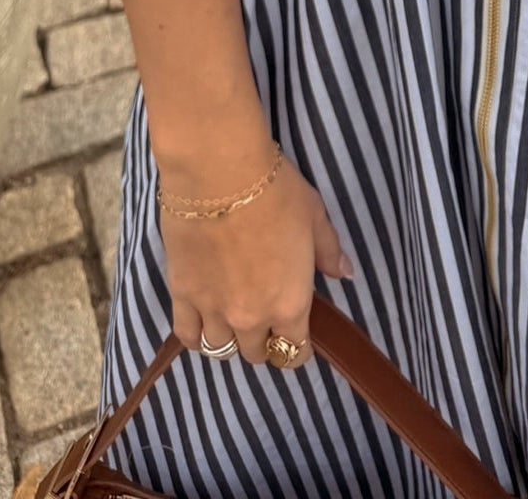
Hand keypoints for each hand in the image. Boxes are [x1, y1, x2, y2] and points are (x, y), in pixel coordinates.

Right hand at [155, 118, 352, 370]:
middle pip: (257, 353)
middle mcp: (251, 318)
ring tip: (233, 319)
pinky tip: (203, 325)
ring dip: (231, 339)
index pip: (294, 351)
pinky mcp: (182, 295)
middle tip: (265, 316)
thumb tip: (345, 274)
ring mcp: (213, 309)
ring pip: (221, 349)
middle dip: (264, 340)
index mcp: (290, 304)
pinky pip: (188, 335)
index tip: (297, 335)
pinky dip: (196, 337)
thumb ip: (329, 251)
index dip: (298, 348)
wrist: (220, 173)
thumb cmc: (276, 191)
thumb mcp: (314, 216)